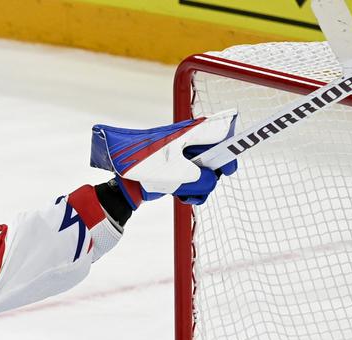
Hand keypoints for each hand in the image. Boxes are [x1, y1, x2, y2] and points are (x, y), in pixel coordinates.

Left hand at [91, 111, 237, 207]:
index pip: (220, 133)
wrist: (121, 182)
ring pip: (206, 174)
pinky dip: (190, 191)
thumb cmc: (144, 167)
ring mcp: (184, 159)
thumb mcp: (176, 173)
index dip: (230, 149)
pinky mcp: (178, 172)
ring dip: (198, 187)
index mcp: (190, 134)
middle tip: (203, 185)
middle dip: (211, 175)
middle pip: (216, 158)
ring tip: (182, 191)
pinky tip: (178, 195)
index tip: (229, 168)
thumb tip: (213, 181)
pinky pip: (195, 183)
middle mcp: (189, 144)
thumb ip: (202, 179)